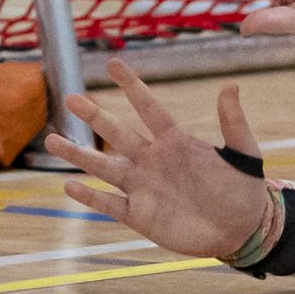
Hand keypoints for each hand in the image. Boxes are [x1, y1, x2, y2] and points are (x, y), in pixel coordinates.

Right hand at [49, 61, 270, 260]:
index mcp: (177, 142)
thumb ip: (234, 122)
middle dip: (95, 116)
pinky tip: (70, 186)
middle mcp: (153, 161)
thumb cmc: (244, 190)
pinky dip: (90, 196)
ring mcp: (144, 188)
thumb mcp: (244, 153)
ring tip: (51, 139)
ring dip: (79, 155)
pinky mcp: (139, 215)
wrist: (242, 230)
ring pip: (104, 167)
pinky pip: (109, 204)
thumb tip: (231, 85)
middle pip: (118, 134)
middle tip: (70, 97)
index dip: (132, 87)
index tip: (113, 63)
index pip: (149, 109)